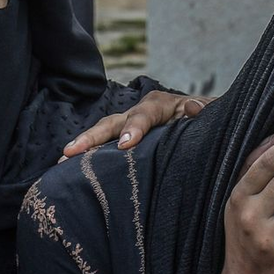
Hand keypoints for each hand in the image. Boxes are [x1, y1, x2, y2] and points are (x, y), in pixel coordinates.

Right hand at [60, 90, 212, 158]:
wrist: (203, 123)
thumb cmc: (206, 120)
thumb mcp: (210, 113)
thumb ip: (202, 111)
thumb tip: (194, 109)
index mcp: (159, 105)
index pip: (143, 115)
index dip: (134, 128)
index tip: (125, 144)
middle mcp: (139, 113)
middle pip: (111, 123)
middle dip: (92, 137)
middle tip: (72, 151)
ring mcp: (129, 126)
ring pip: (103, 134)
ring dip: (84, 146)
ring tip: (63, 159)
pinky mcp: (125, 140)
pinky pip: (106, 148)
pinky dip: (91, 156)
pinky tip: (73, 169)